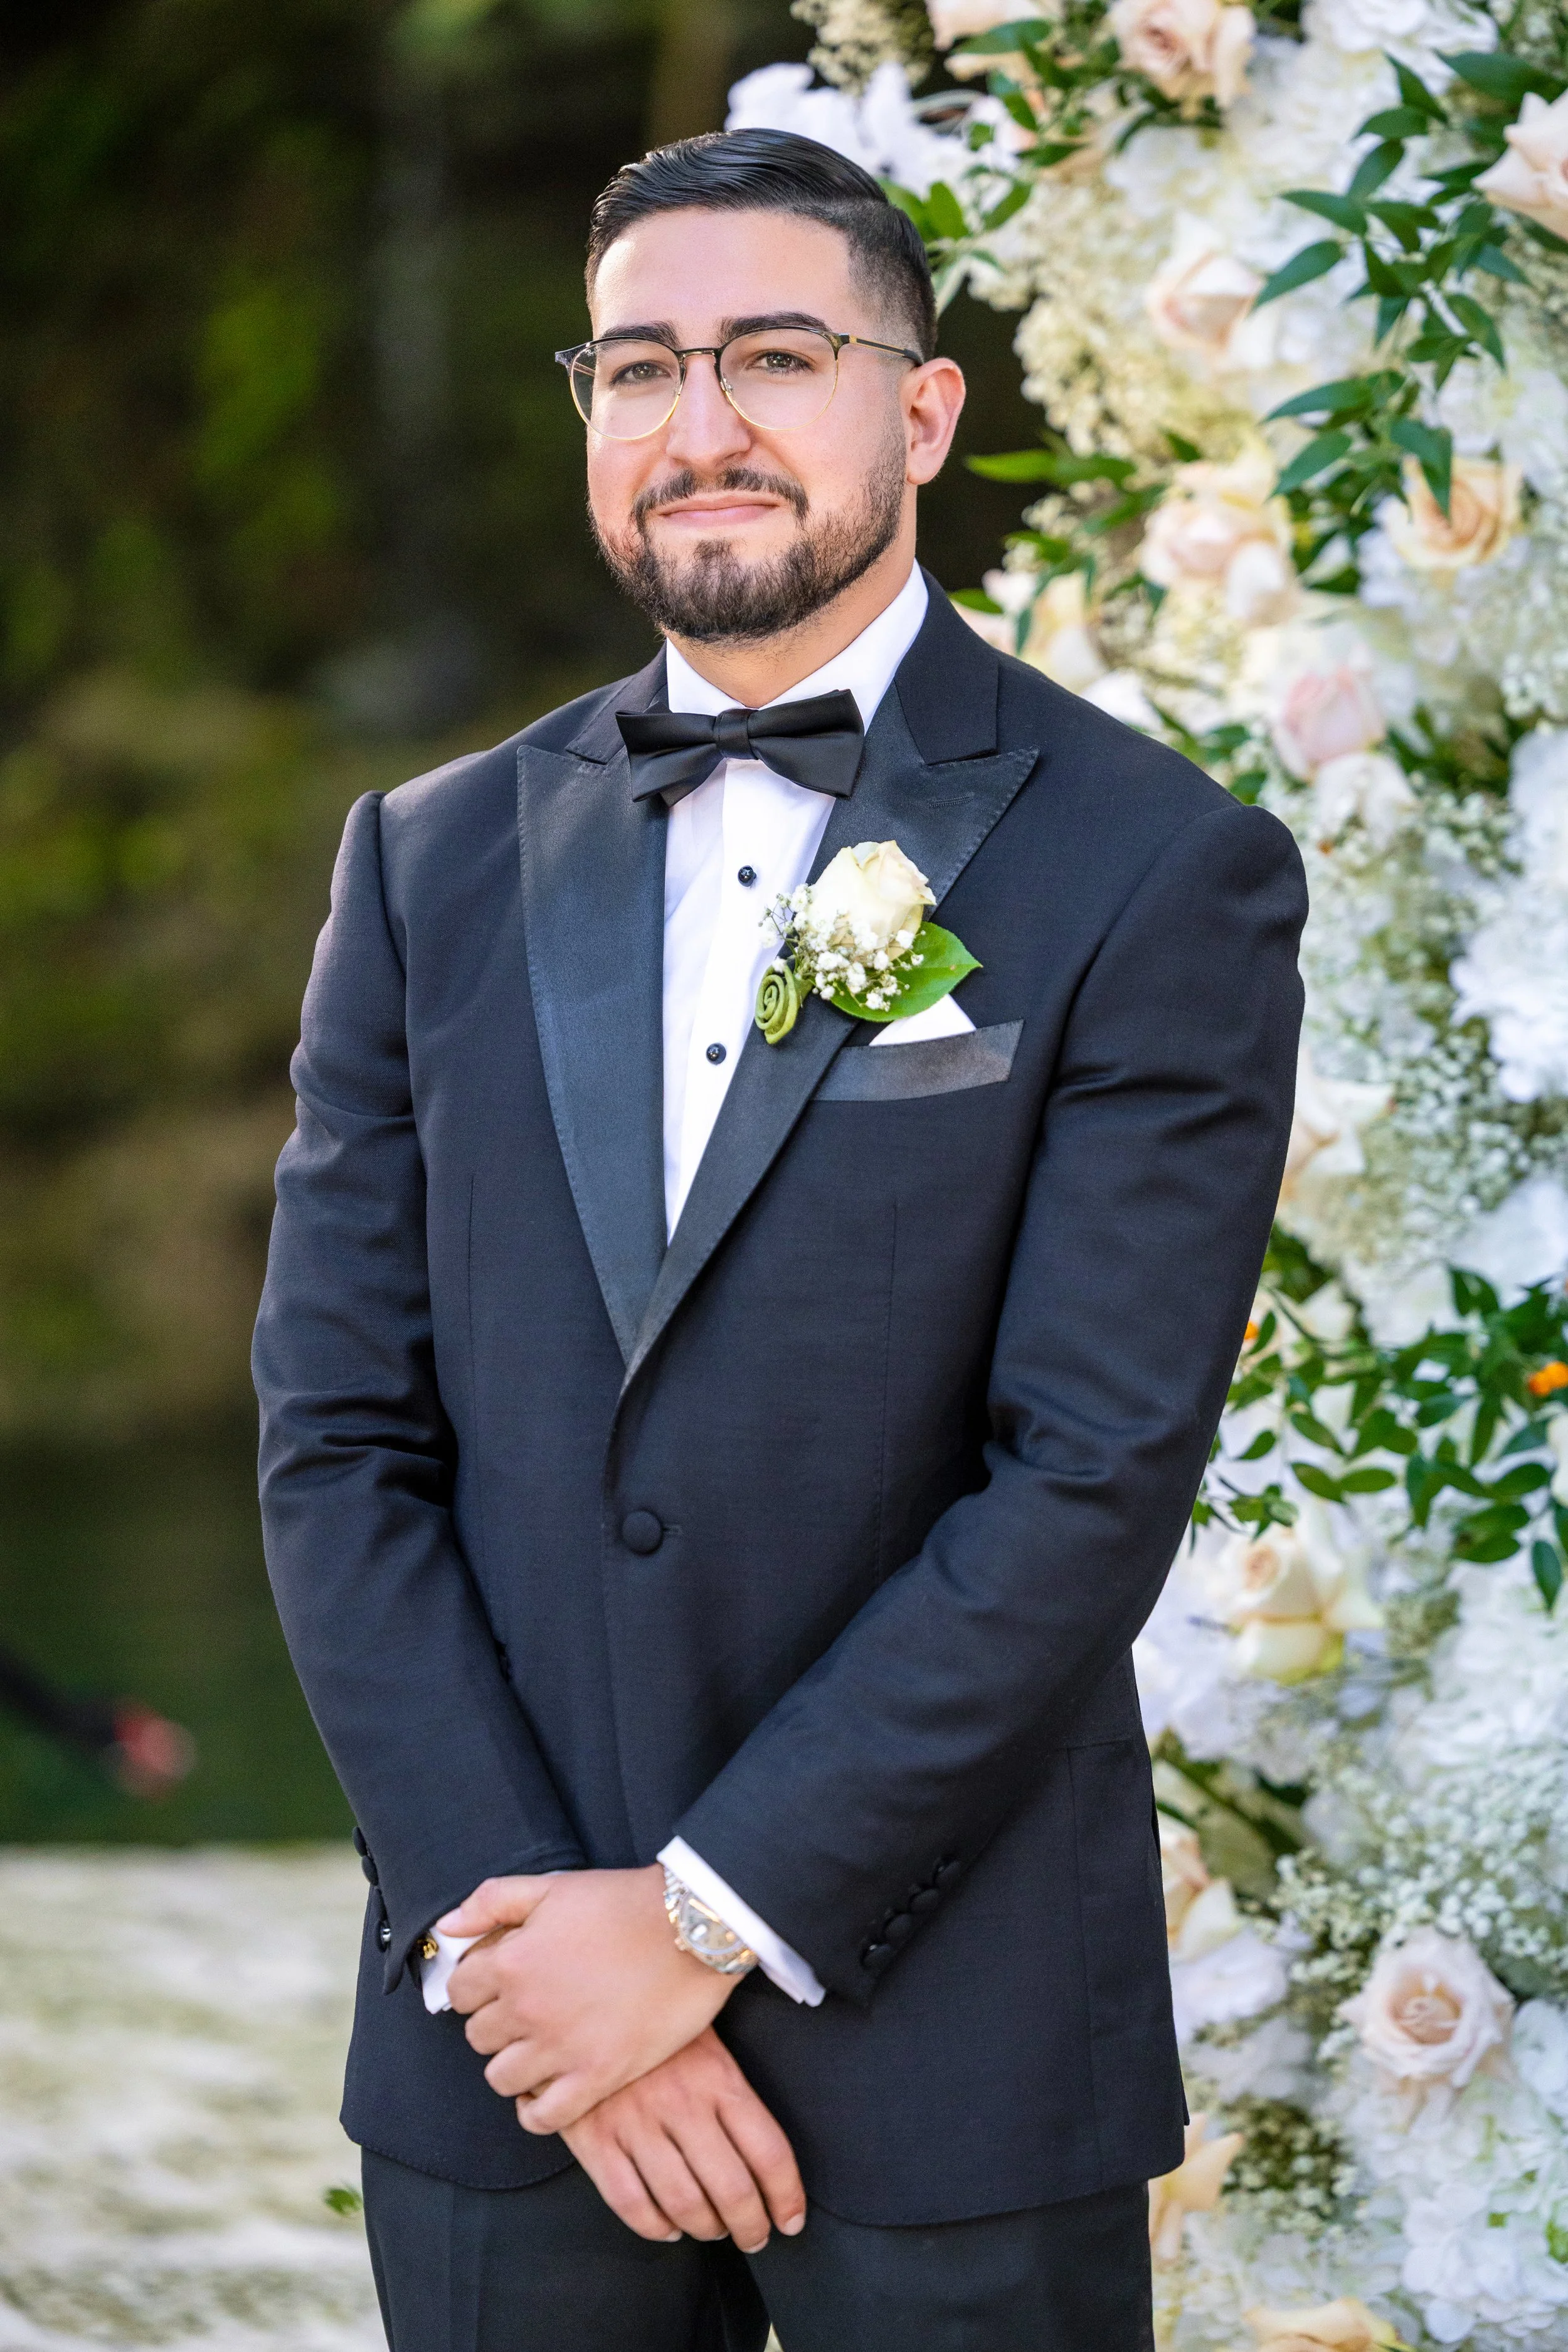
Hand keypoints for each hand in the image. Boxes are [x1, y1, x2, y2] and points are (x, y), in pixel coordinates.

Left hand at [442, 1865, 734, 2132]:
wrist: (692, 1929)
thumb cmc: (623, 1903)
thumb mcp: (551, 1887)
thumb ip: (491, 1901)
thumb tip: (445, 1928)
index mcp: (511, 1961)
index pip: (459, 1992)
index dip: (476, 1986)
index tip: (498, 1984)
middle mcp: (527, 2009)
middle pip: (478, 2037)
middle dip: (495, 2024)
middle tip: (524, 2013)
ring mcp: (561, 2048)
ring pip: (501, 2078)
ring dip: (513, 2065)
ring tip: (538, 2049)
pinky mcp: (597, 2077)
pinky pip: (544, 2118)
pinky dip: (536, 2111)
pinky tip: (546, 2092)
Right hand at [562, 2028, 805, 2251]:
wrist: (583, 1999)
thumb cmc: (655, 2025)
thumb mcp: (705, 2040)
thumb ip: (733, 2092)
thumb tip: (766, 2159)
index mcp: (718, 2077)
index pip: (769, 2152)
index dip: (786, 2196)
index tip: (790, 2220)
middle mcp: (682, 2104)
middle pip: (731, 2189)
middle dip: (750, 2226)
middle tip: (754, 2237)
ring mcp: (636, 2123)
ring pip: (684, 2204)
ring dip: (706, 2229)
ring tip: (713, 2230)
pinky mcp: (595, 2138)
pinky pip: (631, 2203)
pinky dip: (655, 2227)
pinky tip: (668, 2227)